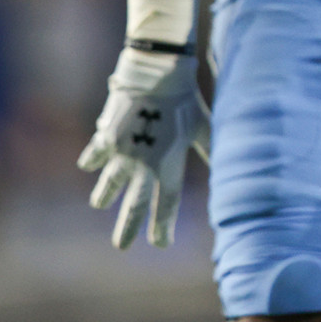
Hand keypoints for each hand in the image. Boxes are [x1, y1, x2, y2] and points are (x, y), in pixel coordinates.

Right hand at [78, 45, 209, 248]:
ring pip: (109, 185)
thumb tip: (231, 166)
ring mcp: (122, 153)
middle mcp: (144, 164)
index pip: (167, 203)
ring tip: (101, 204)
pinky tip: (90, 166)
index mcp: (169, 163)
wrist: (157, 74)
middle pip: (134, 205)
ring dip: (105, 195)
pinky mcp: (106, 138)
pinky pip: (94, 156)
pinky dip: (92, 161)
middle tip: (121, 247)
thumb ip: (212, 149)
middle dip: (128, 228)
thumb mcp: (203, 127)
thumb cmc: (186, 100)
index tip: (160, 244)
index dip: (163, 225)